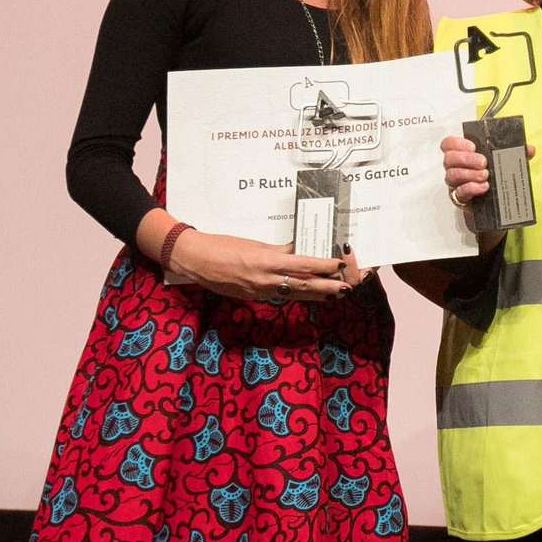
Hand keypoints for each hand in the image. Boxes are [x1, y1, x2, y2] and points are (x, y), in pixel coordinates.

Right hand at [166, 230, 354, 301]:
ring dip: (315, 295)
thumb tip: (298, 250)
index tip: (338, 265)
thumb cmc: (222, 246)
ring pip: (294, 294)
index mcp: (267, 261)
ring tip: (334, 295)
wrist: (195, 260)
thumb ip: (279, 250)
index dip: (323, 266)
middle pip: (304, 285)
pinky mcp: (253, 297)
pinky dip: (296, 295)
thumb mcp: (255, 244)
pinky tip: (307, 295)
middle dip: (327, 288)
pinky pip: (280, 296)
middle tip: (346, 289)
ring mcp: (259, 291)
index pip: (303, 265)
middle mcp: (266, 279)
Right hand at [440, 136, 534, 251]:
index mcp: (463, 155)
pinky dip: (471, 188)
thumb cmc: (495, 179)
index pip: (449, 144)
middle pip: (449, 159)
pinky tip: (483, 187)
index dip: (457, 143)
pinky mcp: (460, 199)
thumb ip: (516, 154)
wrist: (494, 205)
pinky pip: (459, 192)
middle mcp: (455, 168)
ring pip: (452, 175)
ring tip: (485, 175)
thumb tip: (529, 149)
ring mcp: (456, 184)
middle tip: (483, 162)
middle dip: (466, 159)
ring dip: (469, 174)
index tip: (474, 146)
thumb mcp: (505, 163)